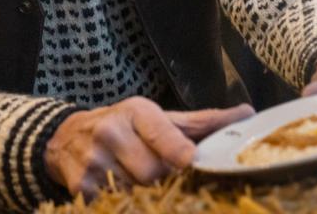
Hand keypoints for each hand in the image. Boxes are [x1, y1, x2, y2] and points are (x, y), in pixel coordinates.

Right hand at [44, 97, 252, 199]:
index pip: (161, 132)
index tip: (191, 162)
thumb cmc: (127, 125)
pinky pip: (113, 207)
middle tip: (170, 179)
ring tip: (147, 187)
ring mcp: (93, 162)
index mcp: (137, 111)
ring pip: (134, 193)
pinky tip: (128, 198)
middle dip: (165, 180)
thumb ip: (203, 122)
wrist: (68, 137)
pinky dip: (127, 206)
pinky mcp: (79, 189)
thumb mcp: (160, 116)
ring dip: (146, 197)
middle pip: (151, 172)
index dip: (177, 150)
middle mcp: (111, 133)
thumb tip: (248, 114)